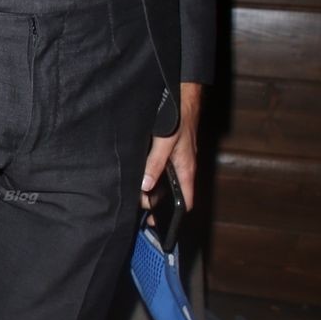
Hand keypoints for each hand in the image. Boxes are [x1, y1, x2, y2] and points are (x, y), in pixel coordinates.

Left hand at [140, 82, 202, 210]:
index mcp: (186, 170)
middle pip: (171, 193)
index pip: (186, 201)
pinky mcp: (168, 151)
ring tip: (134, 191)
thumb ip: (155, 163)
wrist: (183, 96)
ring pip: (163, 180)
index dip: (175, 215)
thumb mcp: (165, 142)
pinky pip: (158, 167)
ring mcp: (176, 159)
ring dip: (150, 186)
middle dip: (155, 200)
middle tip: (137, 202)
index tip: (158, 222)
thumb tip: (146, 185)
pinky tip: (136, 172)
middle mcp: (182, 167)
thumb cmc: (180, 118)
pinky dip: (149, 172)